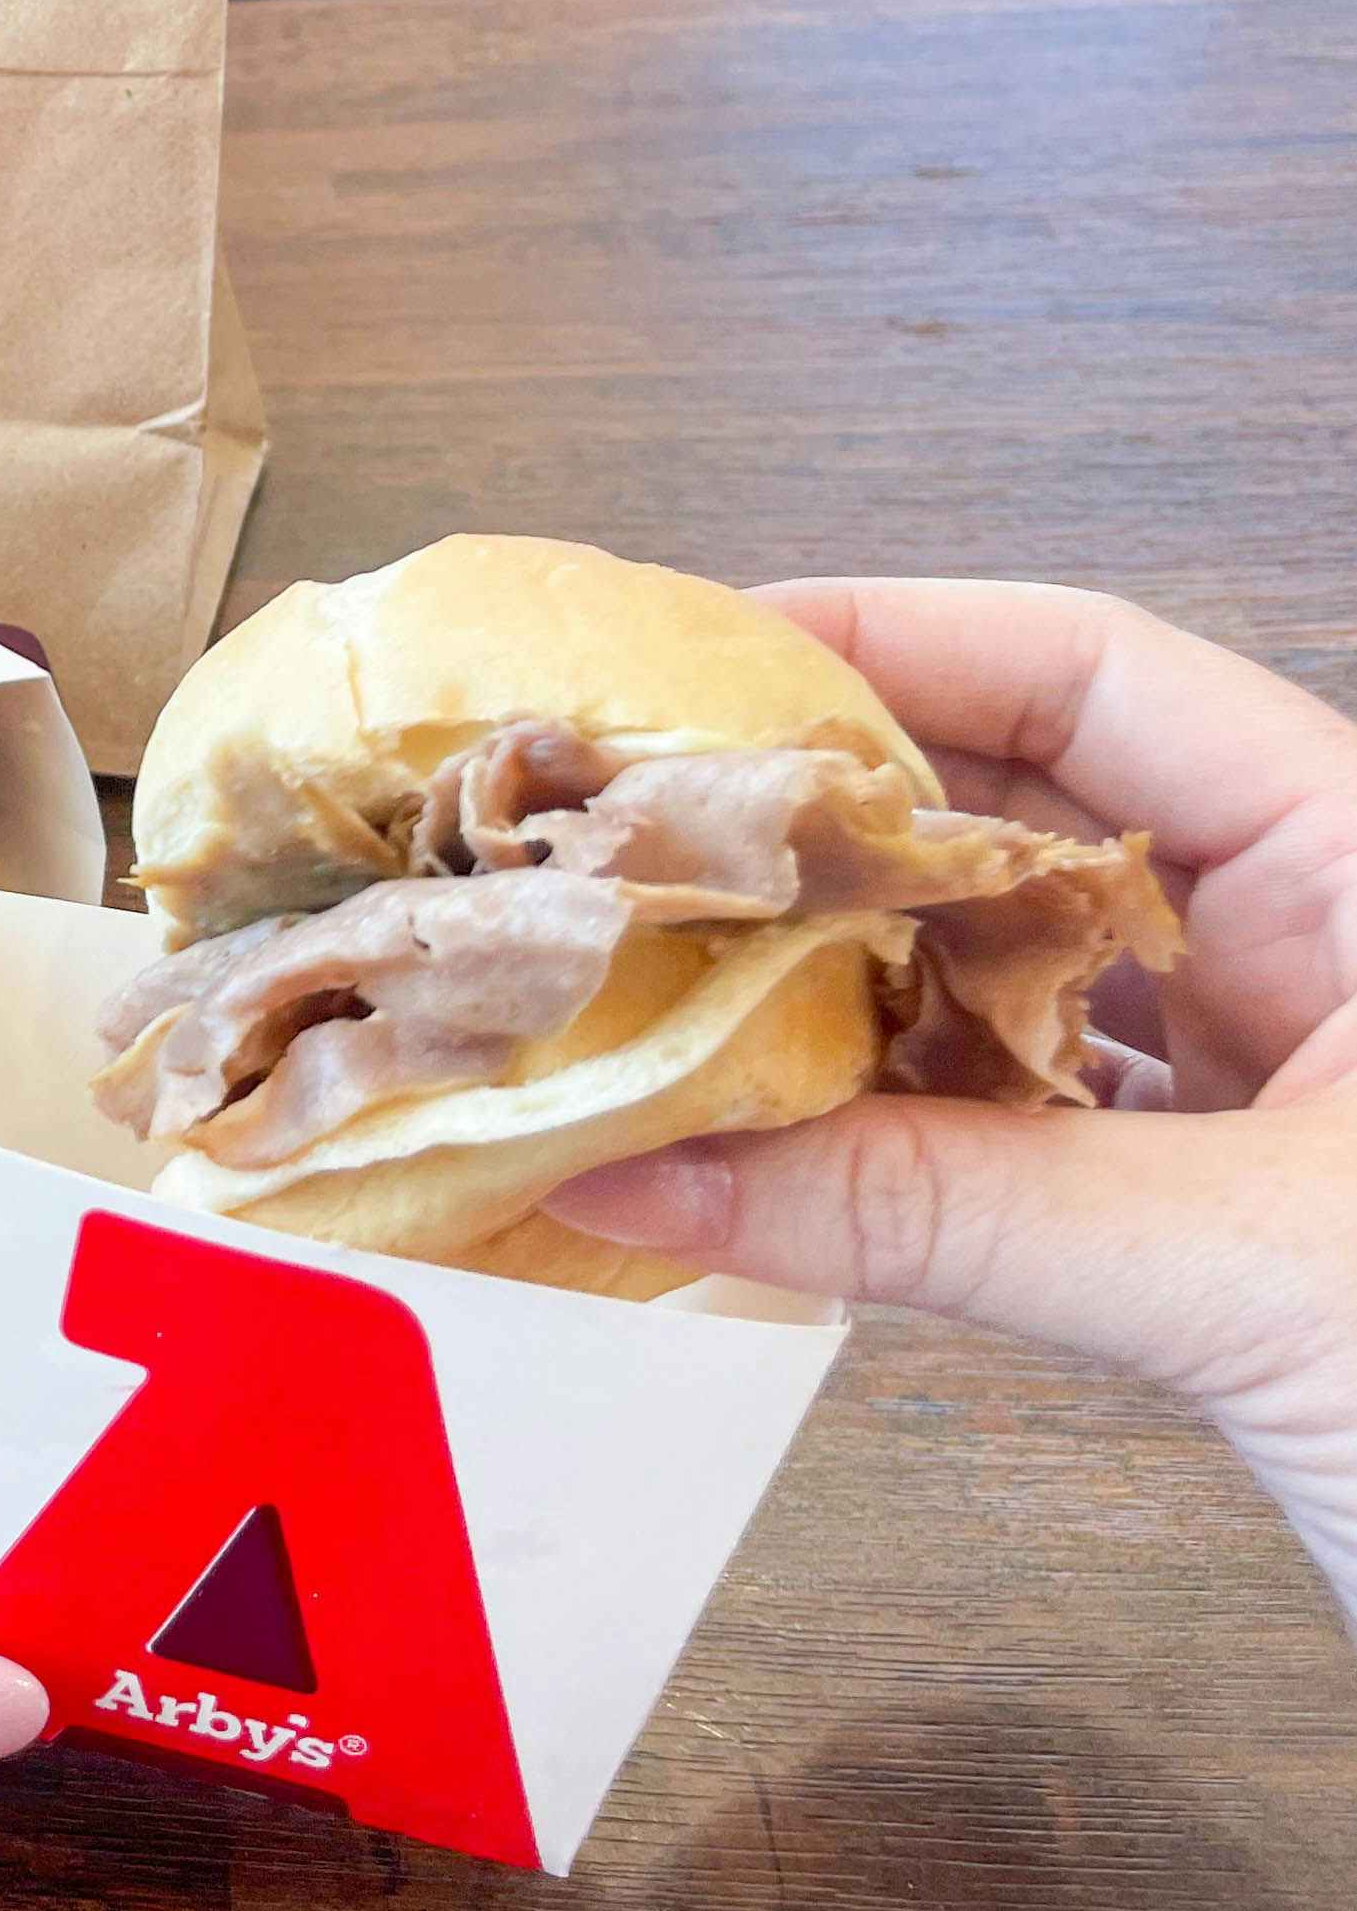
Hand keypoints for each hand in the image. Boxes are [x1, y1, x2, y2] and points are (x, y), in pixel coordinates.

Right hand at [549, 578, 1356, 1618]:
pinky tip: (768, 1147)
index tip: (693, 653)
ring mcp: (1290, 1083)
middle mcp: (1328, 945)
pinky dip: (895, 1133)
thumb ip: (934, 1218)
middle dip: (825, 821)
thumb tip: (643, 1175)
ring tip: (658, 991)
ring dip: (842, 991)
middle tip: (624, 837)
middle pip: (1028, 808)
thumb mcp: (1249, 1279)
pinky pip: (1028, 1130)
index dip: (889, 631)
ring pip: (1015, 978)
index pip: (1097, 667)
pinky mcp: (1244, 1219)